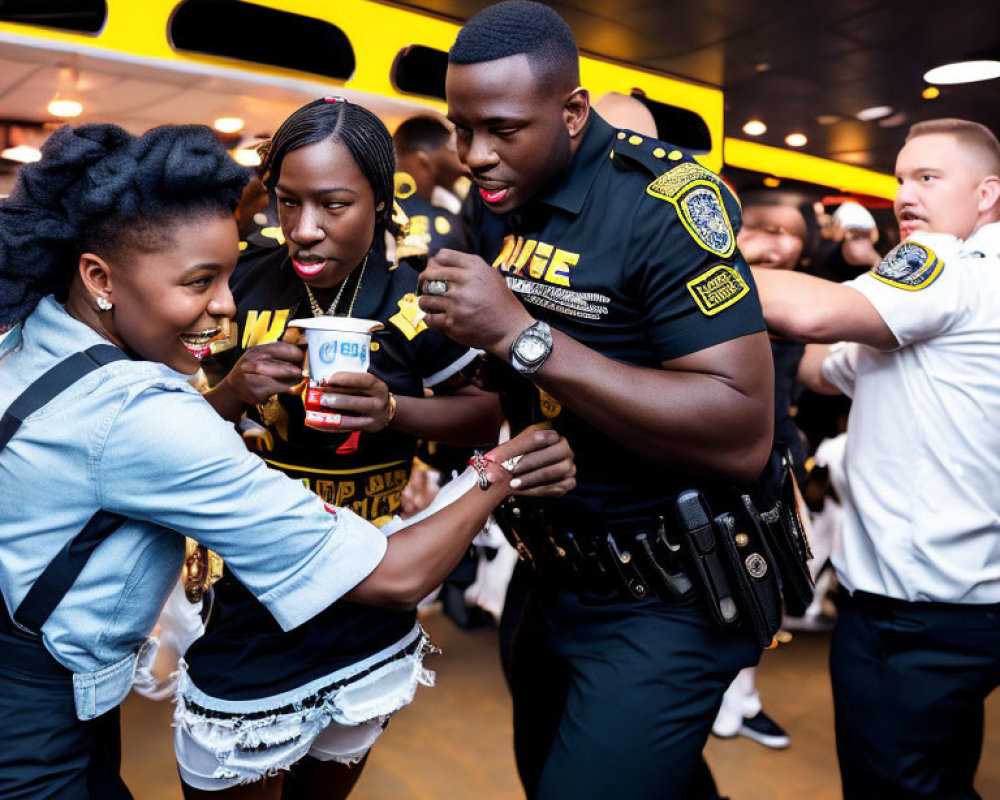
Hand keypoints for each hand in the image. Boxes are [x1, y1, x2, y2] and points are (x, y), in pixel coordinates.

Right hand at [222, 341, 304, 405]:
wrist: (234, 389)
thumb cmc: (252, 371)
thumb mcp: (259, 358)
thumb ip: (276, 355)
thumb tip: (300, 354)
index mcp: (256, 351)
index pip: (276, 347)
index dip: (292, 351)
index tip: (302, 354)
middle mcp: (252, 361)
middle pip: (275, 360)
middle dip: (292, 364)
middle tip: (303, 367)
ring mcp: (252, 376)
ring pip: (275, 373)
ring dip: (290, 375)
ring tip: (298, 375)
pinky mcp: (256, 389)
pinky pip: (275, 387)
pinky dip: (285, 386)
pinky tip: (290, 386)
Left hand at [304, 371, 393, 431]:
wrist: (385, 412)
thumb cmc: (369, 394)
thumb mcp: (367, 386)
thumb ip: (351, 383)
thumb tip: (324, 382)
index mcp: (379, 387)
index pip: (364, 381)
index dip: (345, 379)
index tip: (329, 378)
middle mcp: (379, 403)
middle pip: (356, 401)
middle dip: (336, 399)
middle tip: (321, 397)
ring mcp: (373, 418)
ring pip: (350, 419)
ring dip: (332, 415)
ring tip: (320, 410)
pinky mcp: (366, 429)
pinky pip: (344, 429)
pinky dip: (330, 426)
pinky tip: (317, 423)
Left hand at [417, 249, 533, 354]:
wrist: (511, 328)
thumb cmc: (501, 302)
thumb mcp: (490, 275)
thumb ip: (469, 267)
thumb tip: (438, 262)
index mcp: (474, 267)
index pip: (442, 256)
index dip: (434, 263)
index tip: (434, 271)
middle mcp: (464, 282)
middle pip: (430, 275)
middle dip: (424, 281)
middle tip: (424, 287)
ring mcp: (457, 303)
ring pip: (426, 298)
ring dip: (425, 301)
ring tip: (429, 303)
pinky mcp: (453, 322)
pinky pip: (430, 318)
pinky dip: (429, 318)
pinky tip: (434, 317)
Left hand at [484, 428, 576, 497]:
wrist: (528, 471)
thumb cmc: (523, 457)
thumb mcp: (515, 448)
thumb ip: (505, 451)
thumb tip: (491, 458)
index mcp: (553, 436)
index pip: (540, 437)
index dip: (520, 447)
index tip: (503, 456)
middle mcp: (565, 450)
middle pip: (551, 454)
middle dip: (529, 462)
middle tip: (511, 470)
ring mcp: (569, 467)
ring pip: (555, 472)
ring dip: (532, 478)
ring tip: (514, 483)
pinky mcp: (569, 483)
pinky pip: (556, 488)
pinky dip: (537, 490)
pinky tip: (523, 490)